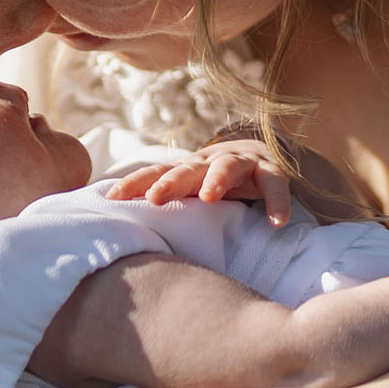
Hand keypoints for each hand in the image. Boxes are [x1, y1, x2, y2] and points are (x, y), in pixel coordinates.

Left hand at [108, 137, 292, 225]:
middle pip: (185, 170)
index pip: (154, 174)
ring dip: (217, 180)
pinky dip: (276, 201)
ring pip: (227, 167)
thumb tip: (125, 235)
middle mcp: (208, 163)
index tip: (112, 198)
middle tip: (155, 198)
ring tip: (210, 197)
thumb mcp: (189, 191)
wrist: (258, 152)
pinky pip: (274, 184)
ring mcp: (239, 163)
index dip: (133, 184)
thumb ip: (167, 208)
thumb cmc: (213, 182)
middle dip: (169, 182)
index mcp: (184, 170)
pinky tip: (276, 221)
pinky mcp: (269, 170)